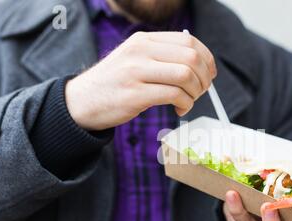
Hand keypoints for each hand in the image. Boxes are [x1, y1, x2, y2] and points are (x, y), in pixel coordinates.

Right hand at [65, 32, 216, 130]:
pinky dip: (185, 104)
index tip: (210, 73)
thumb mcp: (135, 60)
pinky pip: (174, 95)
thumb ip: (161, 58)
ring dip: (195, 92)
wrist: (81, 101)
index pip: (188, 41)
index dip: (207, 58)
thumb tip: (199, 66)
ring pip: (185, 76)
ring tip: (188, 101)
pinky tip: (179, 109)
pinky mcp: (134, 94)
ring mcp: (136, 72)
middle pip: (191, 58)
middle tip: (200, 91)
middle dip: (204, 78)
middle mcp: (140, 51)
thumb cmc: (115, 84)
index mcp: (143, 40)